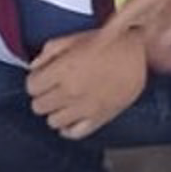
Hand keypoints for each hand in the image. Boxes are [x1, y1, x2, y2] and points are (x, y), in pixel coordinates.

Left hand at [26, 28, 147, 140]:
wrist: (139, 51)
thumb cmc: (108, 42)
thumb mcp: (73, 38)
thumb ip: (49, 52)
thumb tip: (34, 66)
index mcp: (62, 71)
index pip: (31, 86)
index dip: (35, 81)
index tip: (41, 78)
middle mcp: (71, 92)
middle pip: (39, 106)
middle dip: (42, 96)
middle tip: (51, 89)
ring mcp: (85, 108)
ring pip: (53, 122)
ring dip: (54, 112)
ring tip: (62, 102)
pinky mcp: (99, 118)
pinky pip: (74, 133)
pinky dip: (68, 128)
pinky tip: (71, 118)